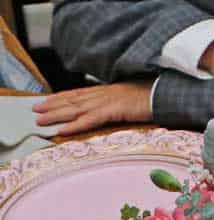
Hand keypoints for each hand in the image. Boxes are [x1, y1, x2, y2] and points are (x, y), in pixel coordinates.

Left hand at [33, 81, 153, 134]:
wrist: (172, 92)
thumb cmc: (159, 94)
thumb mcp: (137, 95)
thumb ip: (122, 99)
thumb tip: (114, 105)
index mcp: (112, 89)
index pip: (82, 93)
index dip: (63, 96)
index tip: (47, 100)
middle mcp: (107, 92)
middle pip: (75, 100)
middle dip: (54, 105)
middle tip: (35, 110)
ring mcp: (110, 100)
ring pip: (78, 109)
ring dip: (57, 115)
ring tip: (41, 120)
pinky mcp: (116, 109)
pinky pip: (91, 119)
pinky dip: (75, 125)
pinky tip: (62, 130)